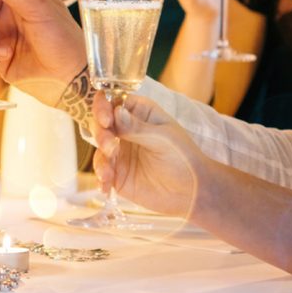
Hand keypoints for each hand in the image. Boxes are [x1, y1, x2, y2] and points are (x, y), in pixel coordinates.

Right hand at [90, 93, 206, 216]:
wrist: (192, 190)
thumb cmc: (183, 156)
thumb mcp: (163, 138)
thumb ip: (137, 127)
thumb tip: (116, 111)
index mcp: (139, 114)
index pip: (113, 102)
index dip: (103, 107)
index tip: (106, 119)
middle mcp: (125, 130)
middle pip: (101, 125)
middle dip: (101, 134)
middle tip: (109, 146)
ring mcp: (120, 152)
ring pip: (99, 149)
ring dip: (100, 159)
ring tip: (108, 172)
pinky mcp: (117, 174)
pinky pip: (102, 172)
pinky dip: (101, 179)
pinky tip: (106, 187)